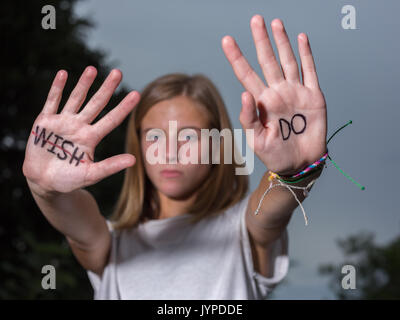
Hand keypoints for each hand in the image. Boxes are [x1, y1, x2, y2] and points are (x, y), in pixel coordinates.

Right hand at [22, 66, 139, 194]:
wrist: (44, 182)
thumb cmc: (69, 179)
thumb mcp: (91, 174)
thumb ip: (110, 166)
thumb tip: (134, 160)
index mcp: (92, 137)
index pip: (112, 119)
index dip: (124, 107)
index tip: (137, 94)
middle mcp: (79, 126)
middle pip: (96, 104)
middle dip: (107, 88)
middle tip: (118, 72)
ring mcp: (62, 122)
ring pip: (76, 99)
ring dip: (83, 84)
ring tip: (93, 69)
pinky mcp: (45, 122)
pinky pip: (52, 102)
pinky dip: (57, 88)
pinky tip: (64, 74)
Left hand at [222, 15, 326, 174]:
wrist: (299, 164)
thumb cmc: (275, 154)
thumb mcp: (256, 139)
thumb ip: (249, 117)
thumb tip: (244, 94)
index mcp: (261, 102)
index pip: (246, 74)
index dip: (237, 57)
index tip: (226, 40)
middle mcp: (277, 92)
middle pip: (267, 61)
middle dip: (261, 40)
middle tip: (255, 19)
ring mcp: (295, 92)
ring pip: (288, 61)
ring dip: (282, 42)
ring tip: (275, 23)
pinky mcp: (313, 97)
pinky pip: (310, 71)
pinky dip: (306, 54)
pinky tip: (301, 39)